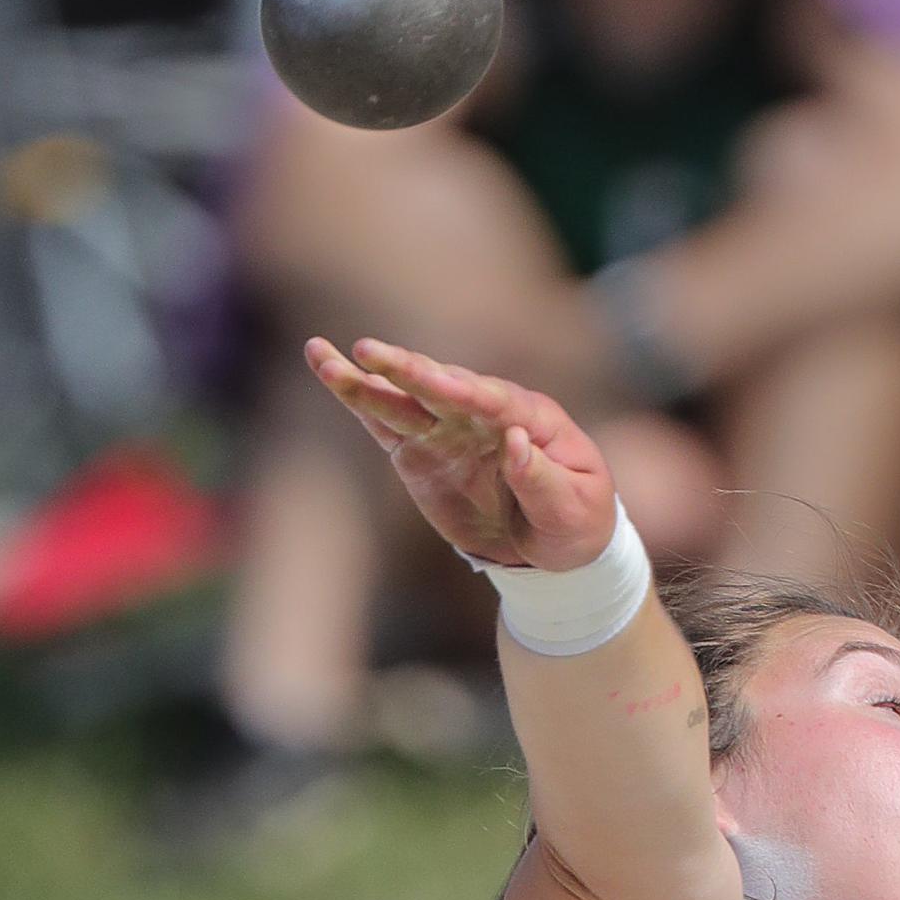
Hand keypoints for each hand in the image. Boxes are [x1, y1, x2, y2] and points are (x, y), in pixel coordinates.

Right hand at [306, 336, 618, 569]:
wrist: (555, 547)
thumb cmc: (577, 523)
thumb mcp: (575, 508)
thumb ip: (545, 479)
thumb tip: (514, 440)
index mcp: (531, 417)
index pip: (491, 399)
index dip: (461, 390)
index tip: (432, 379)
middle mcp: (484, 414)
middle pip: (441, 387)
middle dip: (408, 371)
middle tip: (369, 352)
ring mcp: (449, 431)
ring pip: (404, 401)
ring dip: (366, 380)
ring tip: (322, 355)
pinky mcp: (423, 452)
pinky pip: (387, 424)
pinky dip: (360, 402)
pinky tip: (330, 371)